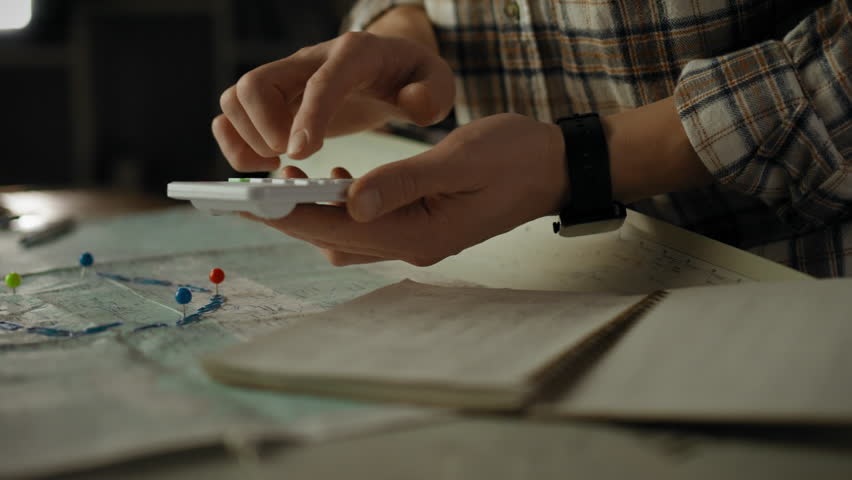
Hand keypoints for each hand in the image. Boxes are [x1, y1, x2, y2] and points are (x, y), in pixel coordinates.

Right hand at [213, 30, 454, 171]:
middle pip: (257, 83)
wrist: (389, 64)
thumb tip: (412, 103)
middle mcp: (309, 60)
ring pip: (235, 98)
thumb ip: (433, 93)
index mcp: (354, 54)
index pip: (323, 80)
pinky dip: (236, 143)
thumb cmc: (412, 77)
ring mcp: (286, 78)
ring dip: (243, 139)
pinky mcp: (273, 99)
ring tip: (276, 166)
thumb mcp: (437, 82)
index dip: (308, 116)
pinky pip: (233, 115)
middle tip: (289, 160)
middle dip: (262, 129)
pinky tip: (268, 165)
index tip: (299, 153)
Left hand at [243, 113, 566, 266]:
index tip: (250, 200)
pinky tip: (337, 178)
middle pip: (333, 236)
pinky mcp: (416, 224)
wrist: (551, 168)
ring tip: (291, 177)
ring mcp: (414, 238)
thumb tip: (350, 200)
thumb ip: (403, 181)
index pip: (338, 227)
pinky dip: (340, 204)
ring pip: (346, 234)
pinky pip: (365, 223)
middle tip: (252, 188)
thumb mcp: (458, 161)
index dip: (290, 213)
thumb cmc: (513, 159)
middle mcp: (411, 245)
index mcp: (418, 235)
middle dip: (291, 214)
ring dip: (314, 210)